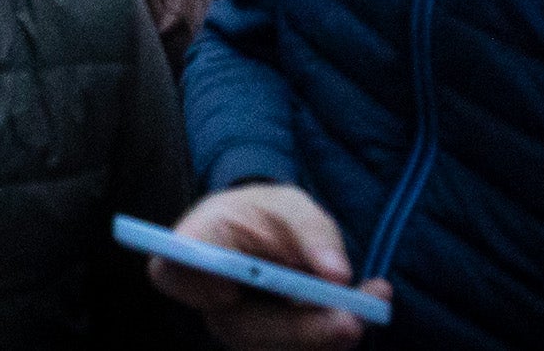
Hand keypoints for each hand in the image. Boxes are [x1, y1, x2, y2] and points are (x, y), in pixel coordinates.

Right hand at [153, 185, 387, 347]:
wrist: (276, 236)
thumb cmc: (272, 215)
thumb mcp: (292, 207)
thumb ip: (312, 233)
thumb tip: (336, 275)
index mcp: (198, 246)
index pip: (171, 272)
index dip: (193, 287)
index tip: (228, 290)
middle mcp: (210, 298)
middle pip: (240, 328)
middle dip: (300, 331)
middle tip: (351, 322)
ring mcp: (237, 329)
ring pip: (274, 349)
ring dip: (326, 336)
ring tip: (371, 302)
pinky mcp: (268, 348)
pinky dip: (336, 337)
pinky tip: (371, 302)